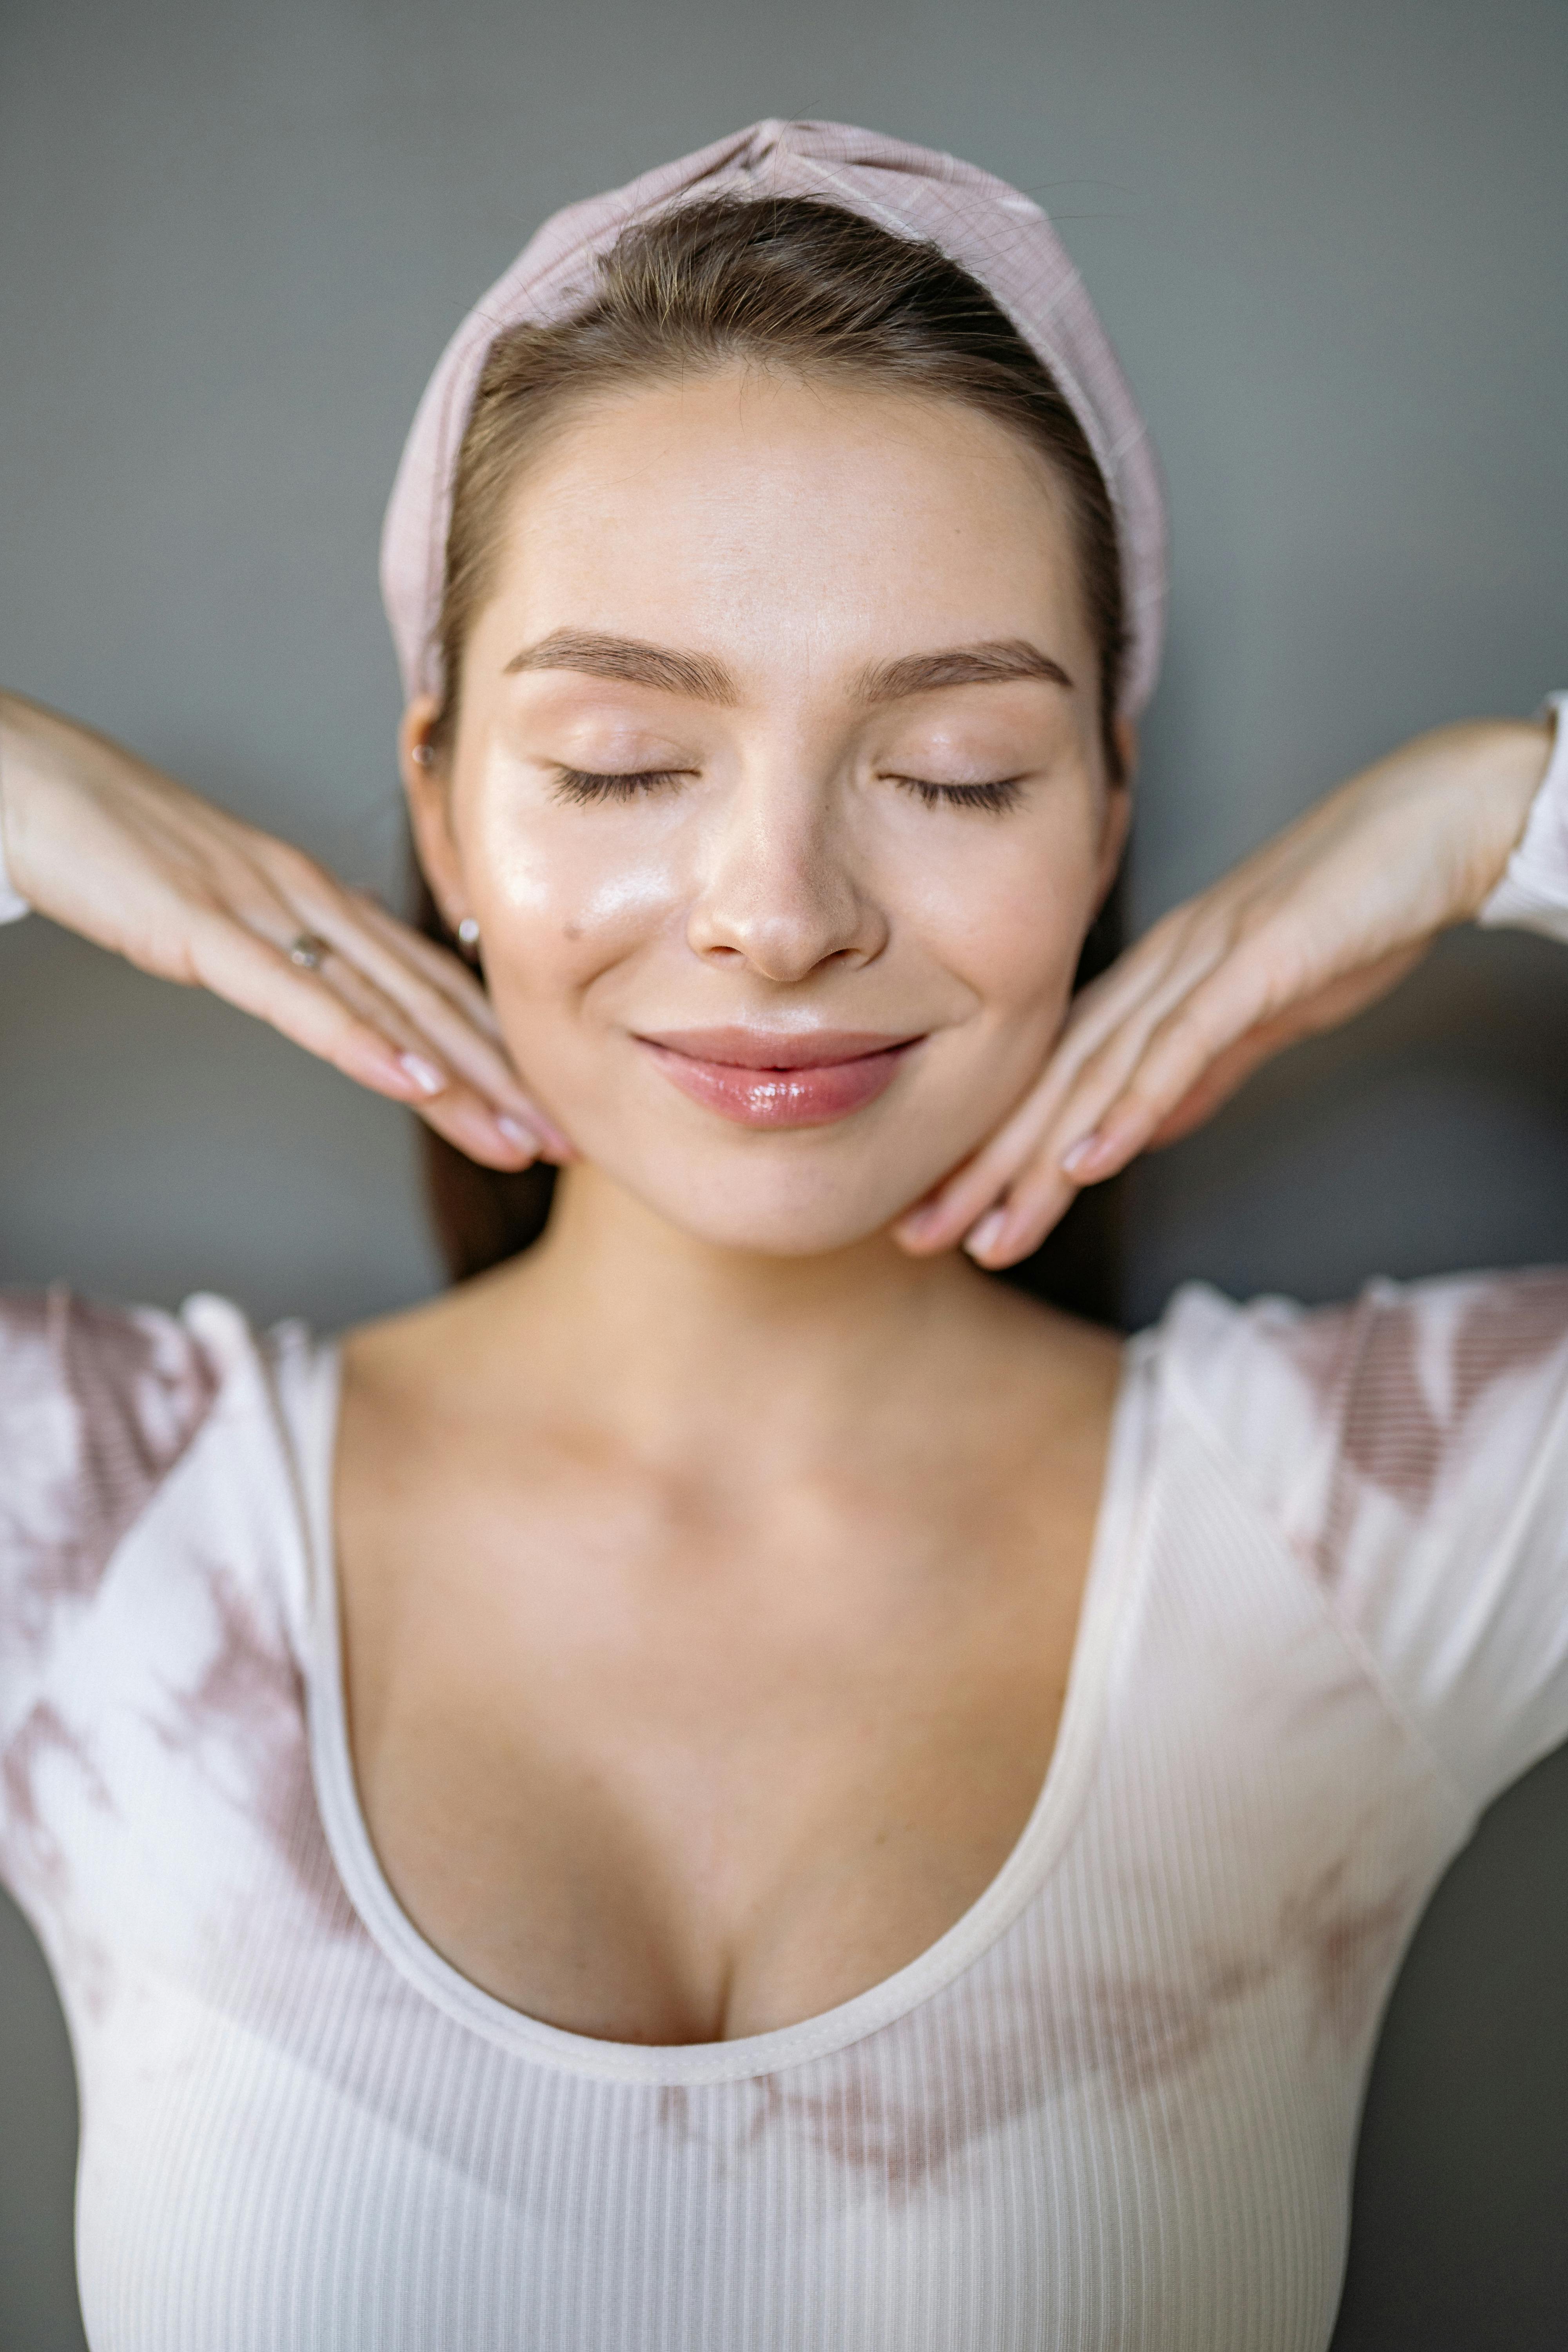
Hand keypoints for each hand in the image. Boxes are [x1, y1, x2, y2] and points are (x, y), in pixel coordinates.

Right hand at [0, 694, 569, 1168]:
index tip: (550, 1105)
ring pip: (386, 1006)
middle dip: (505, 1080)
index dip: (498, 1047)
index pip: (430, 981)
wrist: (32, 780)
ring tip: (518, 1139)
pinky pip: (297, 998)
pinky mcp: (205, 930)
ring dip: (459, 1080)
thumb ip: (288, 940)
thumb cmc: (121, 841)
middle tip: (568, 1145)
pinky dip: (362, 1043)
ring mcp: (263, 912)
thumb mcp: (225, 901)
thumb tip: (343, 971)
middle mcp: (311, 900)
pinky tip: (413, 1086)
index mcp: (318, 896)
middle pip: (429, 1001)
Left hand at [896, 716, 1554, 1270]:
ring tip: (988, 1228)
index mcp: (1157, 979)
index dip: (993, 1145)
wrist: (1438, 820)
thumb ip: (1204, 1065)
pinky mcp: (1260, 963)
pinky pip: (1185, 1044)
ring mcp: (1204, 963)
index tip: (941, 1210)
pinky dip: (1134, 1105)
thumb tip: (1146, 1124)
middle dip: (985, 1168)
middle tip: (920, 1236)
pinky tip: (1089, 1162)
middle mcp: (1160, 969)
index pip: (1056, 1074)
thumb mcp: (1267, 1008)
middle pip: (1055, 1081)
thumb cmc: (1355, 909)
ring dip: (1039, 1158)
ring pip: (1101, 1074)